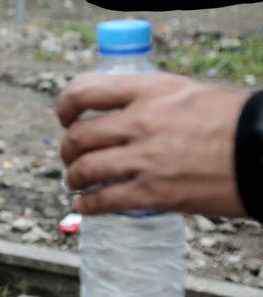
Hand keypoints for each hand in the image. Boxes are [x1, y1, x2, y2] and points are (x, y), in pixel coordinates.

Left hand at [56, 72, 250, 217]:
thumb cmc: (232, 121)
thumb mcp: (185, 92)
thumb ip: (147, 98)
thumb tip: (117, 110)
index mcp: (149, 91)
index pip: (85, 90)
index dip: (65, 105)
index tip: (65, 116)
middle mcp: (142, 121)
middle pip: (79, 135)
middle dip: (67, 149)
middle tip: (70, 156)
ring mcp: (147, 159)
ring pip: (85, 168)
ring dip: (73, 177)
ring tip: (75, 181)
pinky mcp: (155, 193)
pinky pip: (105, 200)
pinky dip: (88, 205)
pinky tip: (86, 206)